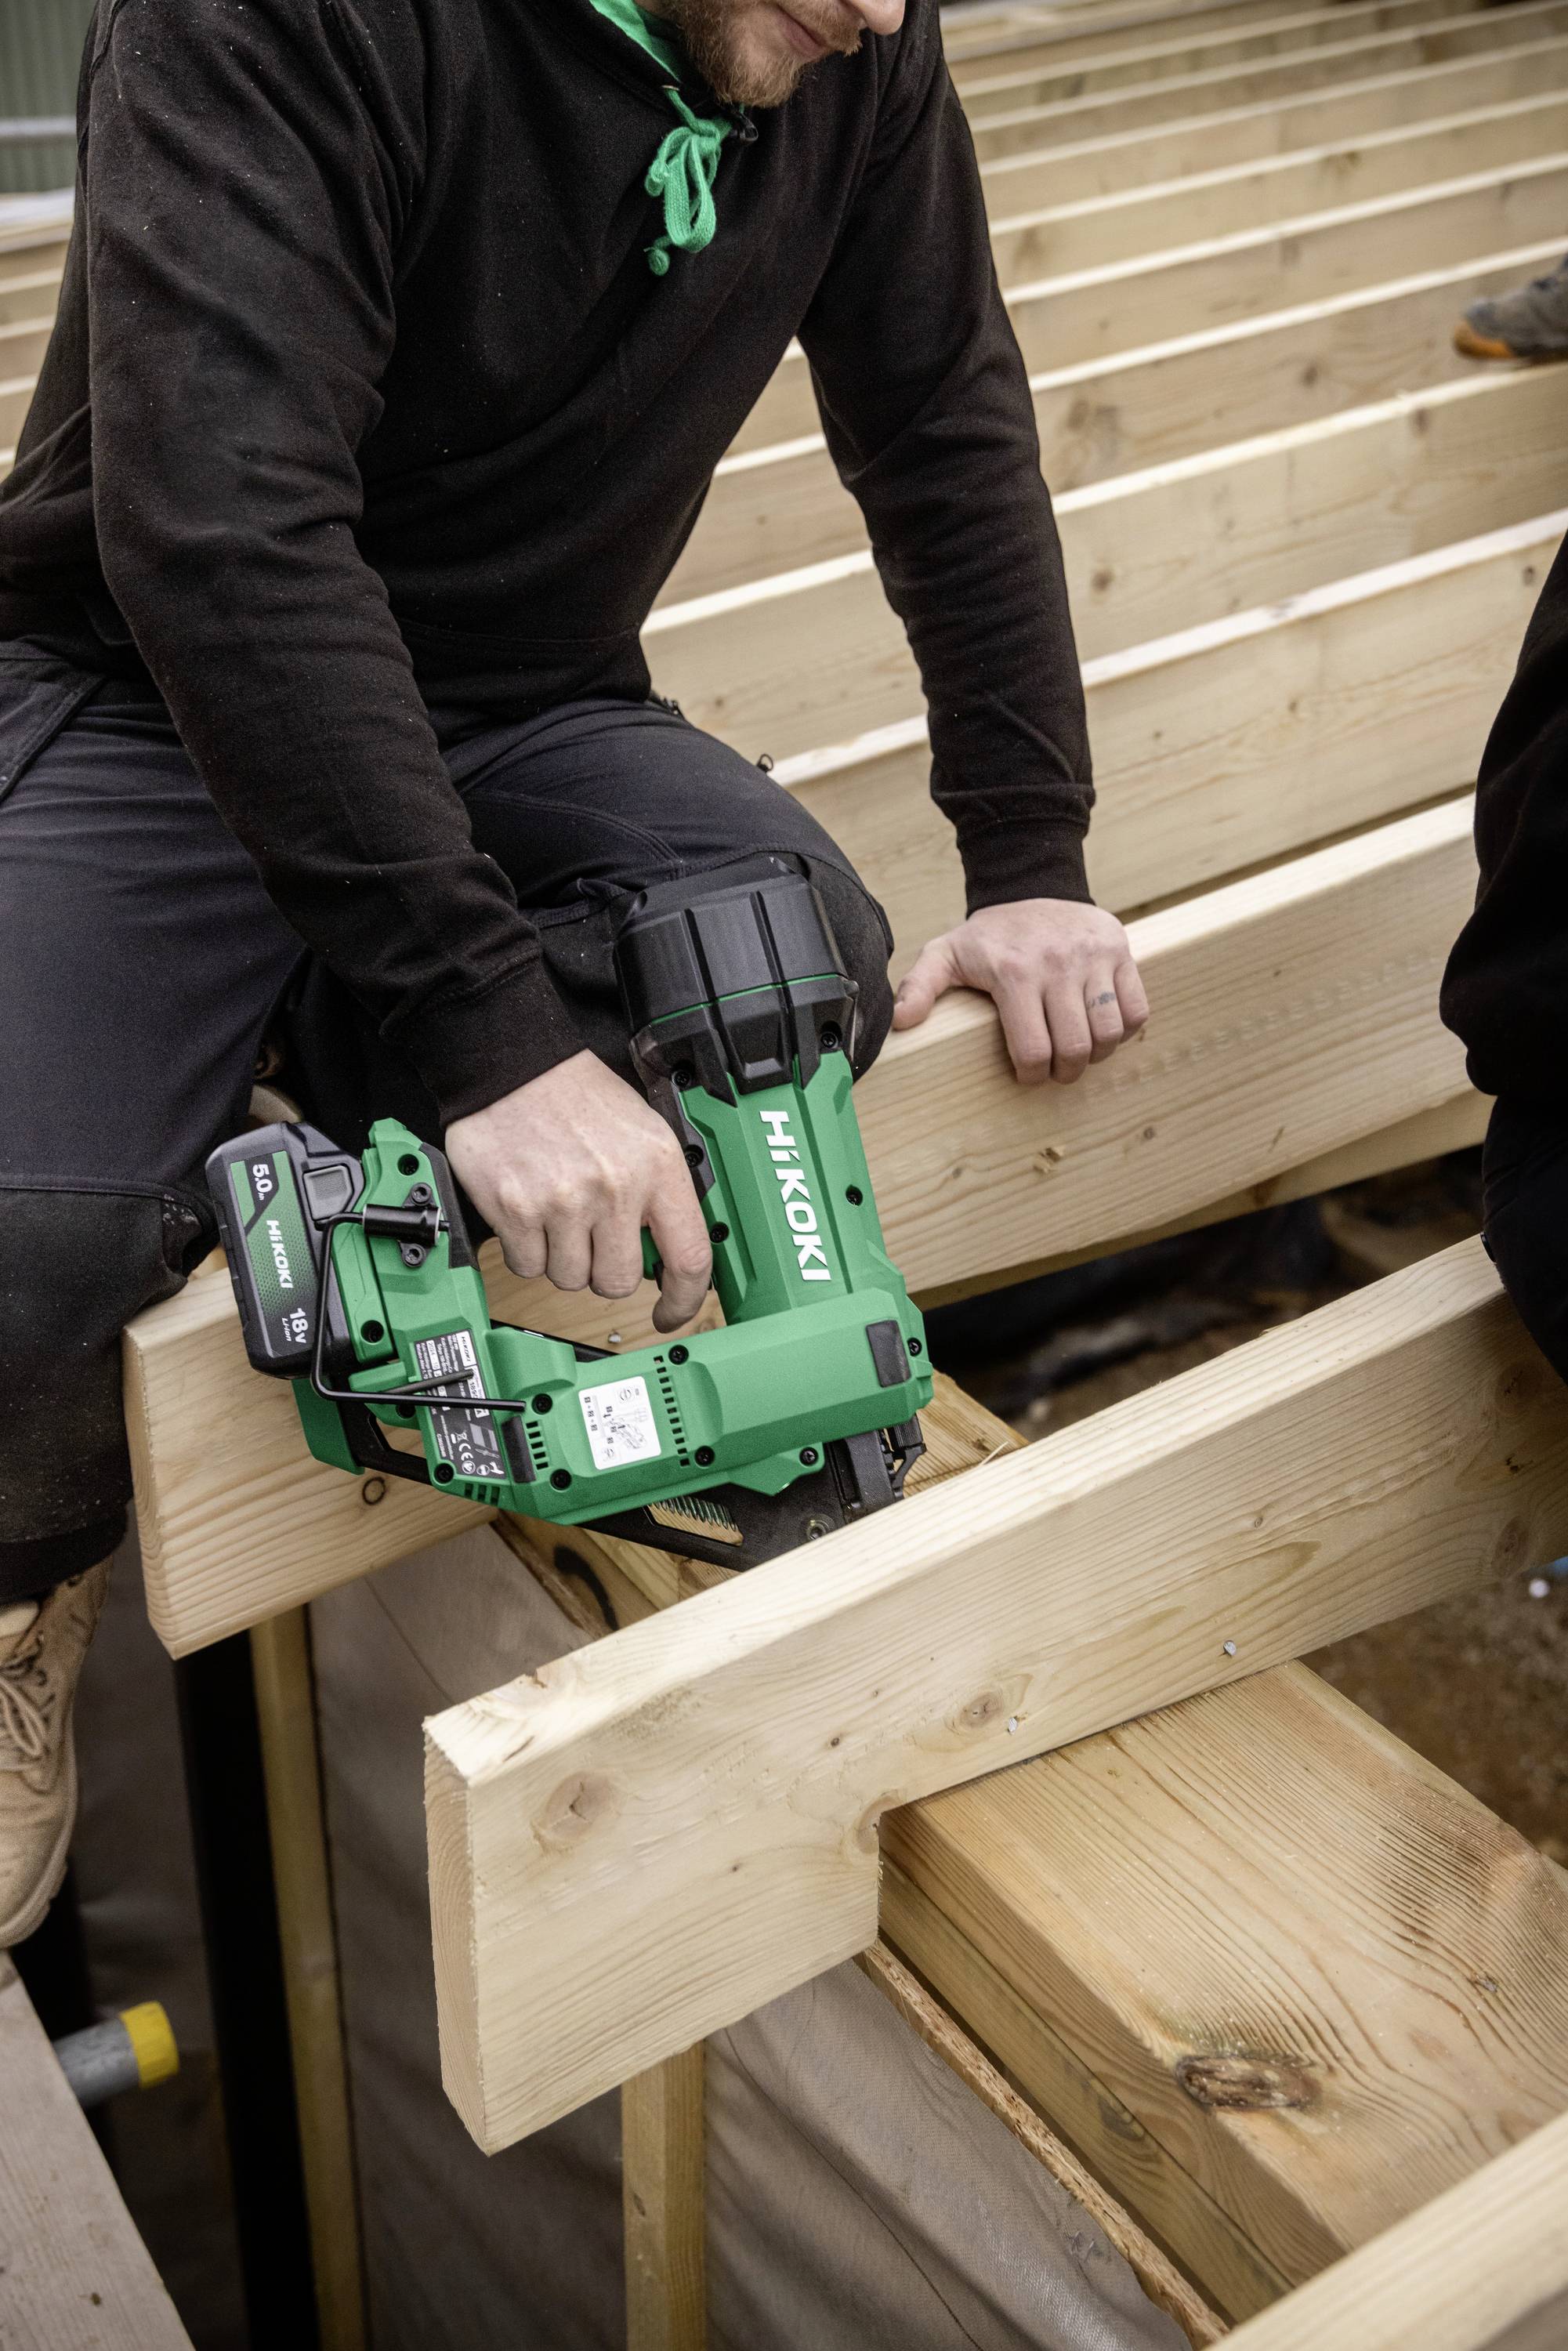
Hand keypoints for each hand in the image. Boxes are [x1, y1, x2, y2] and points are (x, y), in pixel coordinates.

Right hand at [445, 1051, 712, 1331]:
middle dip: (603, 1271)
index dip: (684, 1300)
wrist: (513, 1062)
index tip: (671, 1313)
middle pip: (617, 1282)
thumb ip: (659, 1191)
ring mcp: (563, 1201)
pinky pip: (527, 1266)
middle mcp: (615, 1187)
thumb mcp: (644, 1131)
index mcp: (657, 1167)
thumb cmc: (577, 1095)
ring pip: (568, 1278)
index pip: (689, 1257)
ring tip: (557, 1212)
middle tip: (592, 1239)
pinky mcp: (516, 1210)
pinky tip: (529, 1212)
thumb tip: (668, 1251)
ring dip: (561, 1258)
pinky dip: (526, 1249)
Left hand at [892, 899, 1148, 1084]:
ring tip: (1080, 1052)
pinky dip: (1125, 1029)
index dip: (1031, 1074)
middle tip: (1056, 1071)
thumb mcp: (945, 954)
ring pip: (1110, 1032)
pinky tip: (1103, 1028)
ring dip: (1096, 1054)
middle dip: (1065, 1071)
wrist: (1031, 885)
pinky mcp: (1120, 951)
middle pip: (1075, 1046)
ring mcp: (1094, 957)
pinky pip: (1137, 1009)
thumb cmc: (988, 936)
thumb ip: (919, 987)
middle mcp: (1058, 964)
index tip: (1026, 1075)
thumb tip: (900, 1024)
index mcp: (1014, 973)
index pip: (1032, 1048)